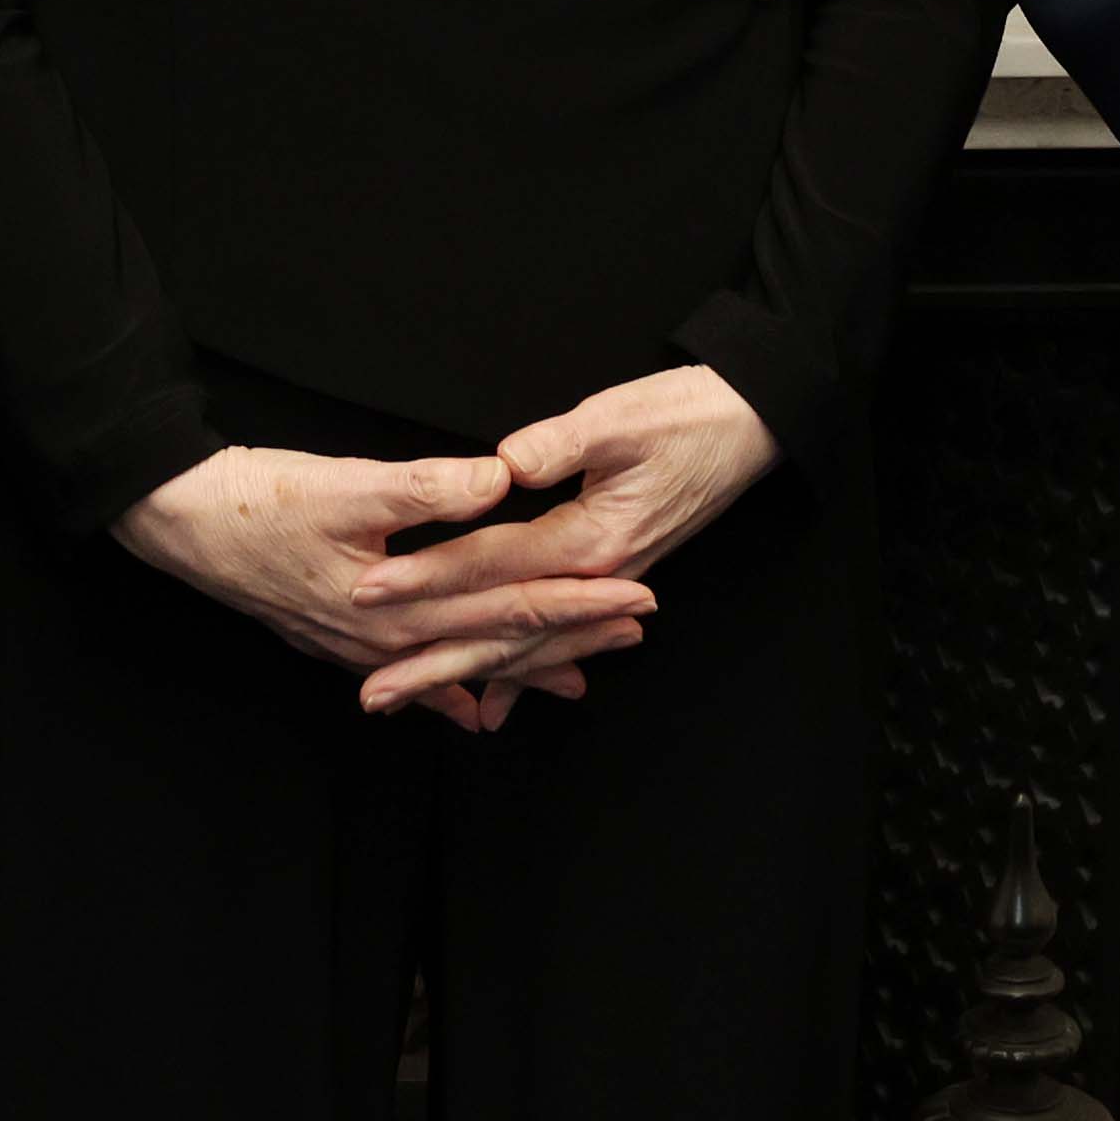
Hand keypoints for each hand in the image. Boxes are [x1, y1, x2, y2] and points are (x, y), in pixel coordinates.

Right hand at [118, 446, 659, 735]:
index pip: (510, 602)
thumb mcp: (345, 482)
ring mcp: (362, 648)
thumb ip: (426, 485)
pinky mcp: (340, 640)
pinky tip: (475, 711)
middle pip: (498, 643)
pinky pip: (412, 678)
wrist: (181, 524)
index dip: (577, 599)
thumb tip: (502, 479)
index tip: (637, 593)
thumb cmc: (259, 498)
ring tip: (582, 678)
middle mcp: (388, 639)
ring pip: (462, 665)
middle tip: (639, 629)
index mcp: (400, 600)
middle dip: (572, 638)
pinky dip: (448, 693)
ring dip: (523, 668)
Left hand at [341, 364, 780, 724]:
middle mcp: (596, 576)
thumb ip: (561, 442)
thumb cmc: (687, 415)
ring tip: (408, 701)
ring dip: (466, 676)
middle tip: (371, 694)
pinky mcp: (609, 579)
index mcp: (591, 539)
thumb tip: (504, 465)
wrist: (751, 426)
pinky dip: (523, 674)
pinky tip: (492, 704)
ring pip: (526, 646)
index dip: (426, 577)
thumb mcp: (622, 417)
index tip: (368, 591)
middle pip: (501, 630)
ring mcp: (605, 585)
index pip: (491, 564)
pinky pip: (555, 640)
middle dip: (434, 664)